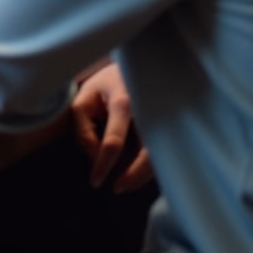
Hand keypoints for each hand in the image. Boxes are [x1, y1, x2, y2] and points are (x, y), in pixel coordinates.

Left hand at [71, 62, 153, 192]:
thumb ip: (83, 126)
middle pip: (147, 154)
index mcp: (123, 103)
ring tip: (125, 184)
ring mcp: (162, 118)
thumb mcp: (85, 96)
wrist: (136, 64)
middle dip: (133, 177)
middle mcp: (147, 112)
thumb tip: (95, 155)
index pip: (113, 142)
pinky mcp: (169, 125)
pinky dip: (152, 166)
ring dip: (144, 175)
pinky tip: (138, 171)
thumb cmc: (106, 81)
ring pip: (160, 156)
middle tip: (117, 188)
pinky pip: (163, 151)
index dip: (103, 165)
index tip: (96, 181)